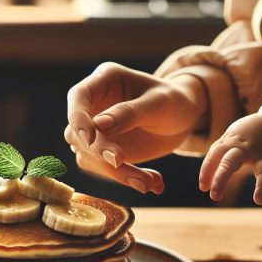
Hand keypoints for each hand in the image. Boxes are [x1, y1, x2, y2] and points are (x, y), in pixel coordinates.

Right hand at [65, 62, 206, 193]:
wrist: (183, 118)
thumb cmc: (174, 100)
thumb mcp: (160, 103)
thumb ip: (130, 112)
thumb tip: (99, 125)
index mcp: (105, 80)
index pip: (78, 96)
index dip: (78, 117)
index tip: (90, 139)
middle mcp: (95, 104)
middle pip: (79, 132)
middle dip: (100, 152)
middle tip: (122, 162)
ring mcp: (96, 129)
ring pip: (88, 156)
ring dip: (116, 173)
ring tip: (150, 182)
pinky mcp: (103, 150)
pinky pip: (103, 169)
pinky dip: (125, 178)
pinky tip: (151, 182)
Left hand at [199, 112, 261, 203]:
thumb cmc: (251, 133)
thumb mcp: (233, 139)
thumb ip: (221, 155)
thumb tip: (209, 177)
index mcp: (227, 141)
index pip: (212, 156)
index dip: (206, 171)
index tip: (203, 187)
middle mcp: (236, 145)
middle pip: (219, 158)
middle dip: (212, 175)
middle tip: (209, 193)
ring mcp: (251, 150)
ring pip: (232, 162)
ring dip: (221, 178)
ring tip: (215, 196)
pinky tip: (258, 200)